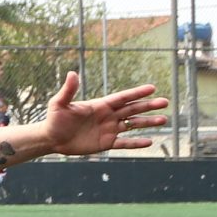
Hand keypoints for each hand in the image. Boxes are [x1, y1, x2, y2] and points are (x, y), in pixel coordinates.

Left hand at [40, 73, 165, 156]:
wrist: (51, 138)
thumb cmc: (54, 119)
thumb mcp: (59, 104)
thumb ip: (68, 90)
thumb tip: (72, 73)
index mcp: (100, 105)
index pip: (122, 98)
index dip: (136, 93)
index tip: (152, 88)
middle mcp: (108, 116)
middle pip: (132, 110)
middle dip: (148, 106)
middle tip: (165, 102)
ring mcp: (109, 129)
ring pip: (132, 125)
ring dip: (147, 123)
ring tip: (163, 120)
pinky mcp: (106, 143)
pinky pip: (124, 143)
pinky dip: (136, 143)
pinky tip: (150, 141)